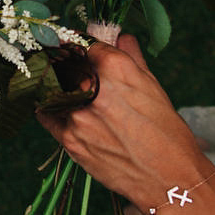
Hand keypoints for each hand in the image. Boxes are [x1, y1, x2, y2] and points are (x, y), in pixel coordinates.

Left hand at [37, 35, 209, 201]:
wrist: (168, 178)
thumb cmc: (166, 131)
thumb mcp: (152, 86)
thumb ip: (131, 56)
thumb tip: (120, 35)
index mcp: (116, 67)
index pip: (83, 42)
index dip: (77, 42)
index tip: (70, 43)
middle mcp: (93, 88)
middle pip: (61, 64)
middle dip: (60, 62)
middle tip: (58, 61)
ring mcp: (77, 115)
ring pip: (50, 89)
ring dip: (54, 86)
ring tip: (62, 89)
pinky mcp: (69, 140)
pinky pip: (46, 116)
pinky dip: (49, 109)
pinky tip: (54, 107)